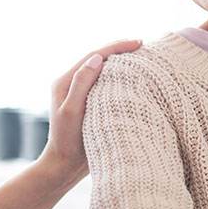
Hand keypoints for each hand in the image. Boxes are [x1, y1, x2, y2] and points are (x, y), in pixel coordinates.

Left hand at [38, 39, 141, 185]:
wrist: (63, 166)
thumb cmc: (67, 141)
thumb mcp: (72, 111)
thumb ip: (81, 83)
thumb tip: (97, 59)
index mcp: (65, 81)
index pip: (94, 56)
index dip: (116, 47)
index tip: (138, 42)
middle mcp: (72, 84)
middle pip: (99, 60)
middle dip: (120, 51)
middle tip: (143, 45)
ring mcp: (80, 94)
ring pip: (103, 72)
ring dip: (121, 63)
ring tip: (142, 57)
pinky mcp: (89, 105)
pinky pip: (106, 85)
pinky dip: (120, 78)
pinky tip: (134, 79)